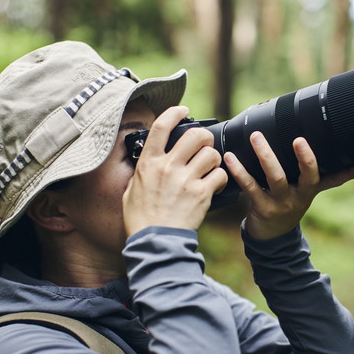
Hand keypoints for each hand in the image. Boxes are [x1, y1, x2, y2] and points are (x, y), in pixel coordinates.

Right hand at [122, 106, 227, 234]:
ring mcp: (186, 180)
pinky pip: (220, 175)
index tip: (183, 110)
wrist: (155, 242)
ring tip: (210, 168)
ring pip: (211, 154)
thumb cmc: (141, 219)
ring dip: (213, 159)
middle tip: (204, 145)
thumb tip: (149, 162)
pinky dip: (221, 178)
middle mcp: (168, 167)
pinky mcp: (201, 194)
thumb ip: (142, 173)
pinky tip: (215, 185)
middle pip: (195, 135)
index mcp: (149, 164)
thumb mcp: (131, 190)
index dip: (174, 113)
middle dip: (204, 137)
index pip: (161, 127)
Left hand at [224, 132, 353, 239]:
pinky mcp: (261, 208)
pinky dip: (239, 171)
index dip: (346, 171)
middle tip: (298, 138)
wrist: (271, 238)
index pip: (332, 178)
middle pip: (307, 176)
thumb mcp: (311, 192)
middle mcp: (299, 197)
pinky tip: (230, 157)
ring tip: (256, 137)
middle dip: (305, 157)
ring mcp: (281, 203)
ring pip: (276, 178)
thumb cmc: (290, 205)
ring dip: (266, 156)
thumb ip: (335, 176)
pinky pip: (250, 187)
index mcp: (311, 190)